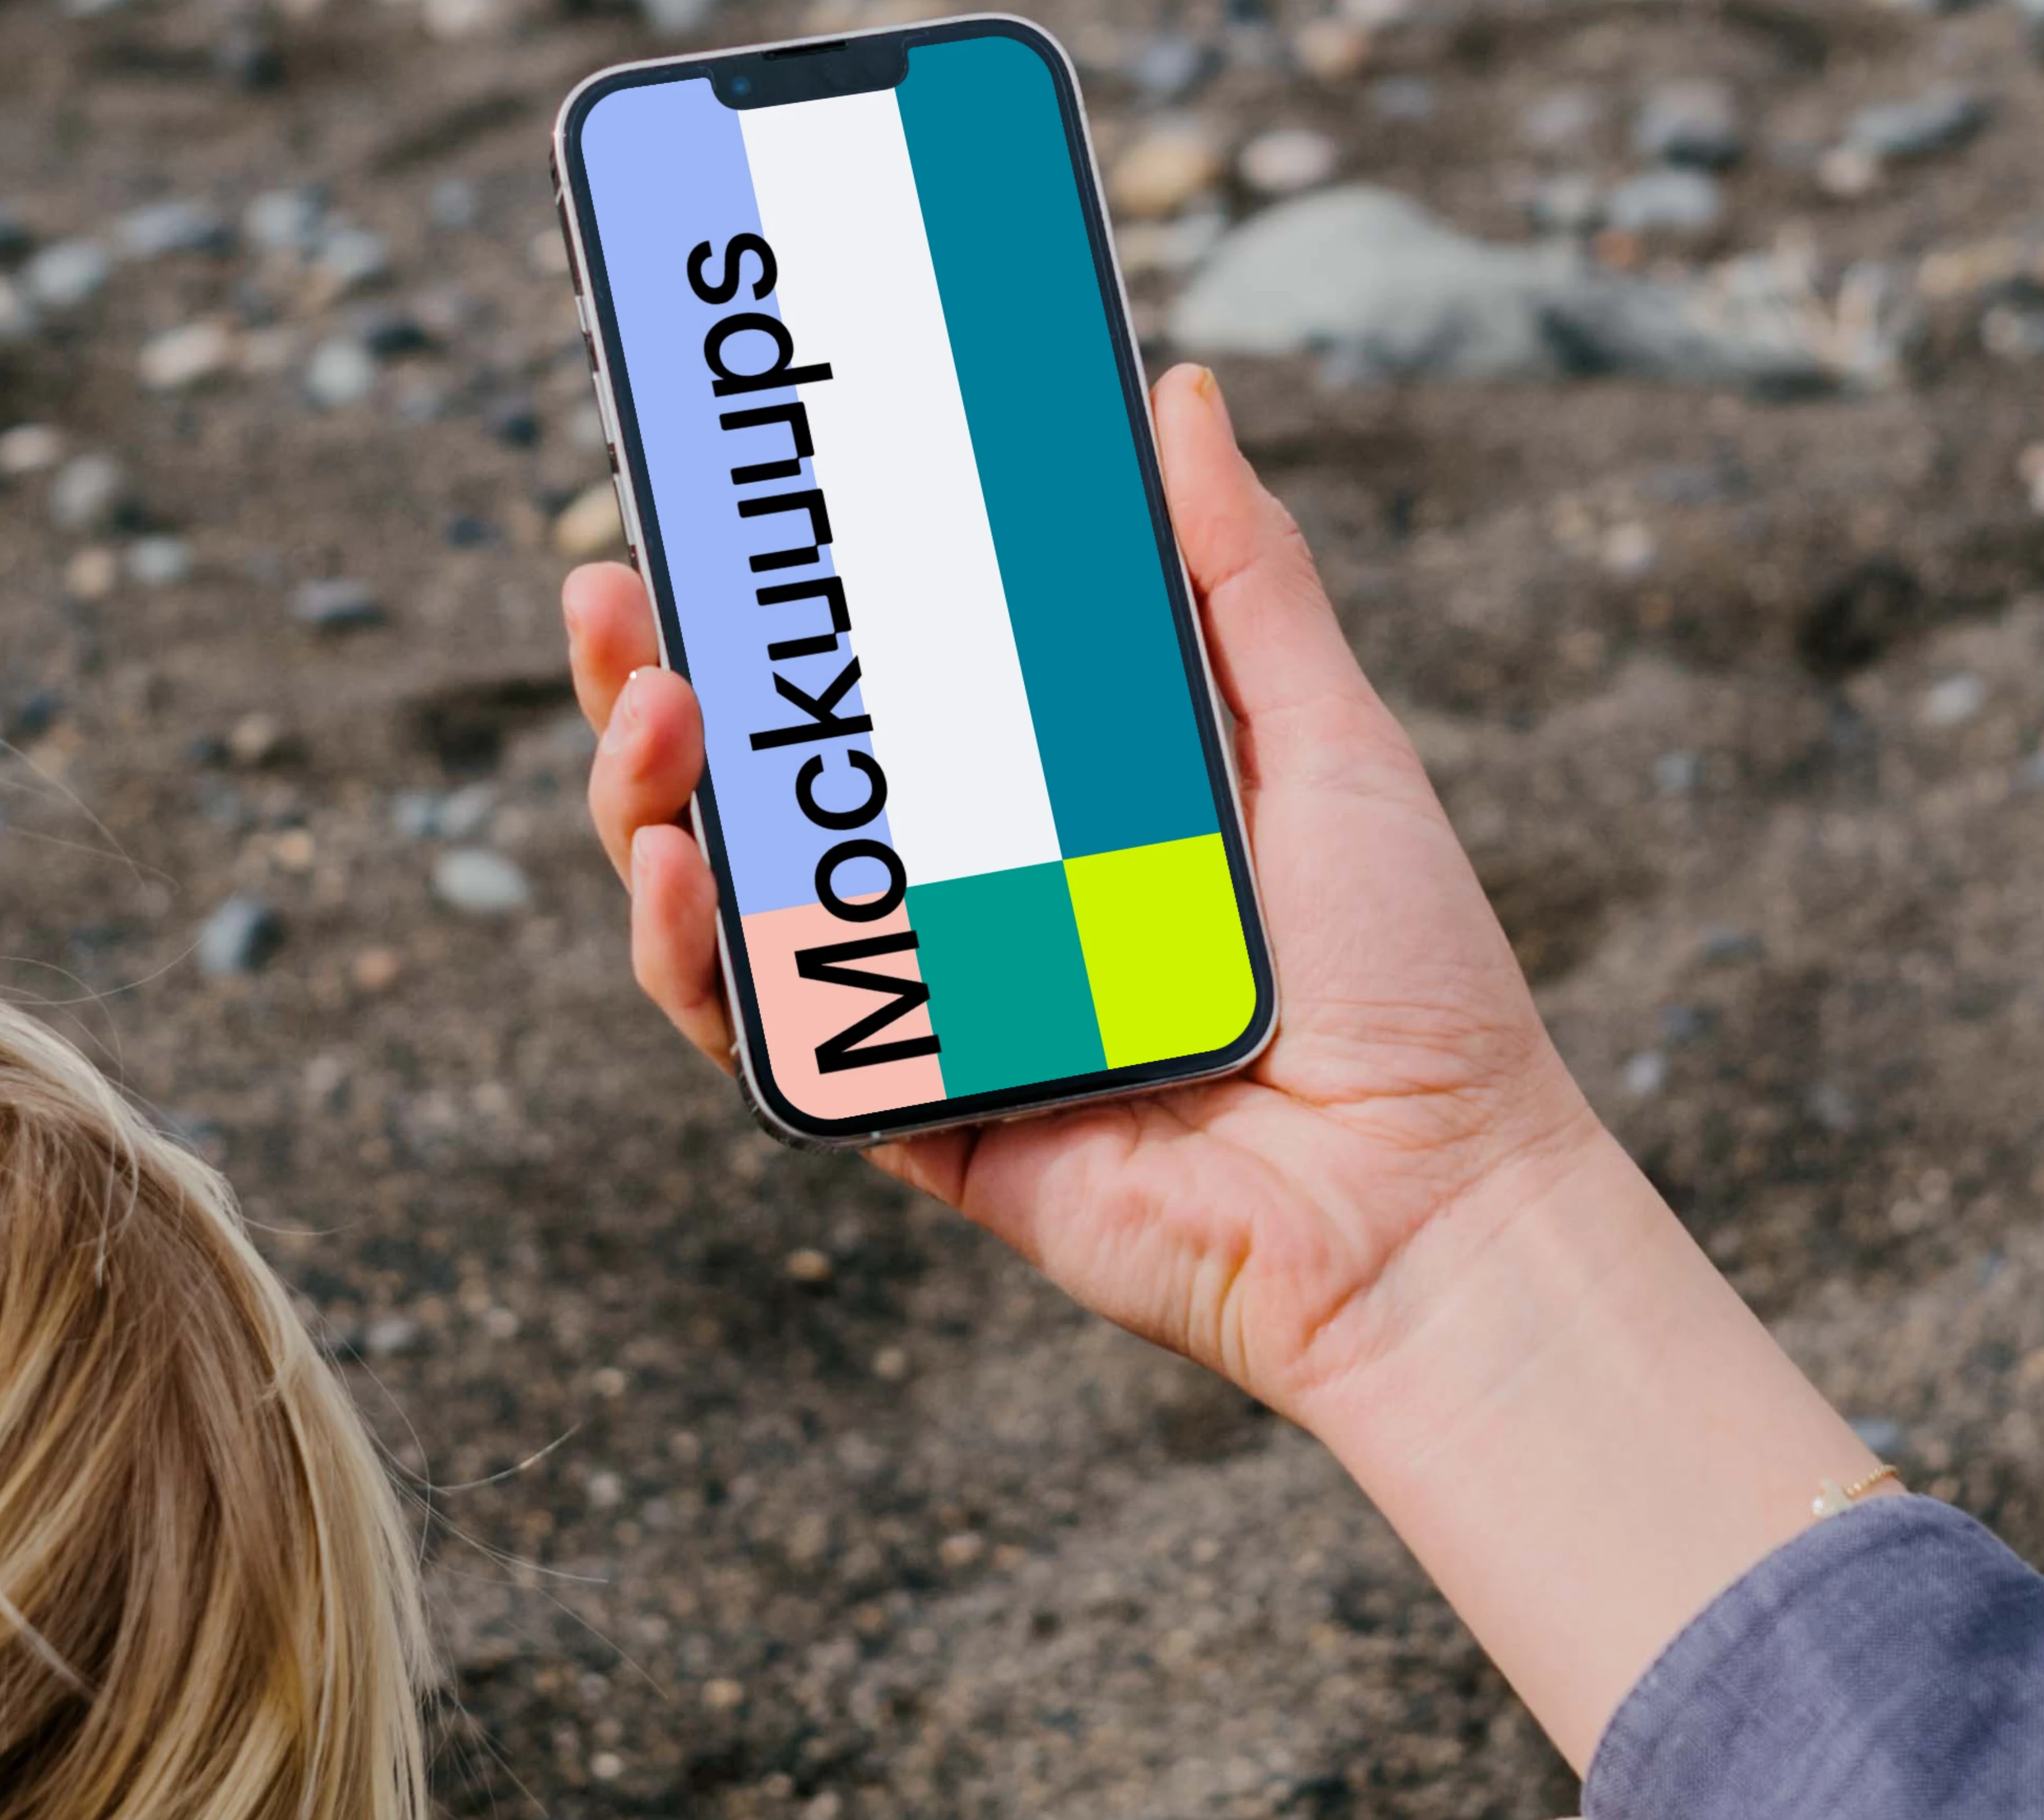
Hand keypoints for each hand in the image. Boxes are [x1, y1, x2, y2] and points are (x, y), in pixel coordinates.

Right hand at [563, 364, 1594, 1427]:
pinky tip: (679, 866)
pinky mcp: (921, 1125)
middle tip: (614, 585)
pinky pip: (772, 1044)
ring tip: (649, 707)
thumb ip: (1243, 580)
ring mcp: (937, 1013)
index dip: (780, 594)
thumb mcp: (1327, 741)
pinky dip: (701, 957)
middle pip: (768, 782)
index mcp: (1053, 802)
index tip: (714, 488)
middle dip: (657, 679)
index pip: (879, 680)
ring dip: (647, 802)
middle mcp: (975, 901)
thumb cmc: (1410, 985)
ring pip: (733, 904)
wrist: (1429, 1200)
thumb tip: (1179, 395)